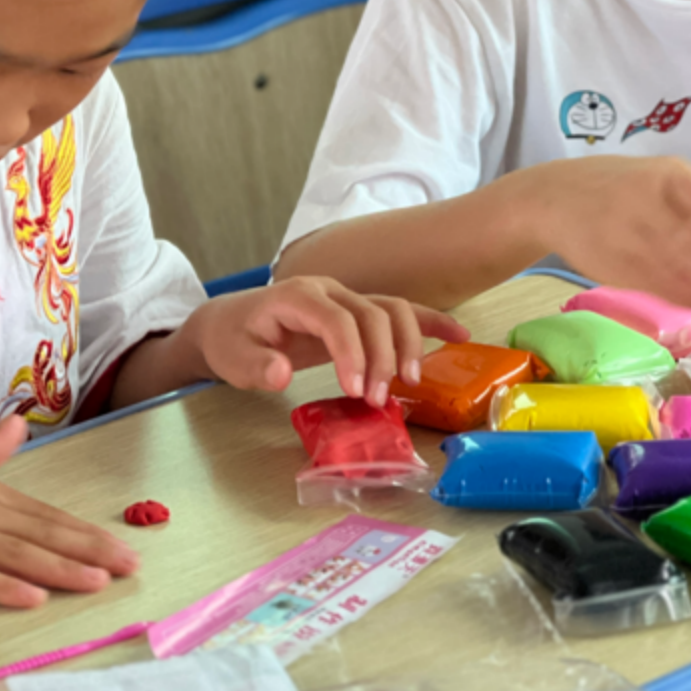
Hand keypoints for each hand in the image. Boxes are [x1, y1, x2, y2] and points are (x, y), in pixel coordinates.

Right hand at [0, 416, 139, 607]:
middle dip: (88, 551)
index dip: (83, 532)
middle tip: (131, 567)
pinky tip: (32, 597)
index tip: (121, 546)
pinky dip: (0, 586)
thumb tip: (17, 425)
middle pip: (40, 534)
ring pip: (13, 555)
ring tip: (99, 582)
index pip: (44, 514)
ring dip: (59, 569)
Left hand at [189, 276, 469, 405]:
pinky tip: (459, 335)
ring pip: (393, 309)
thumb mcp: (232, 358)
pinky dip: (430, 322)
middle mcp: (328, 290)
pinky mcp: (359, 311)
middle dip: (382, 357)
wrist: (230, 322)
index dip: (352, 354)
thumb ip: (255, 366)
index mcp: (297, 297)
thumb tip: (280, 374)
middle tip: (378, 399)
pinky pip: (400, 311)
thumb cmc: (233, 340)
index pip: (336, 319)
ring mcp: (347, 297)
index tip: (356, 391)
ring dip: (409, 344)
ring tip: (410, 383)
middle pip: (372, 313)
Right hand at [522, 156, 690, 311]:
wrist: (552, 196)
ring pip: (670, 267)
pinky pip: (649, 282)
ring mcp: (621, 230)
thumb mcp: (661, 181)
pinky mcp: (606, 259)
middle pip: (690, 241)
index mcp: (666, 173)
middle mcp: (643, 198)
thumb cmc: (621, 189)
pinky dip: (678, 296)